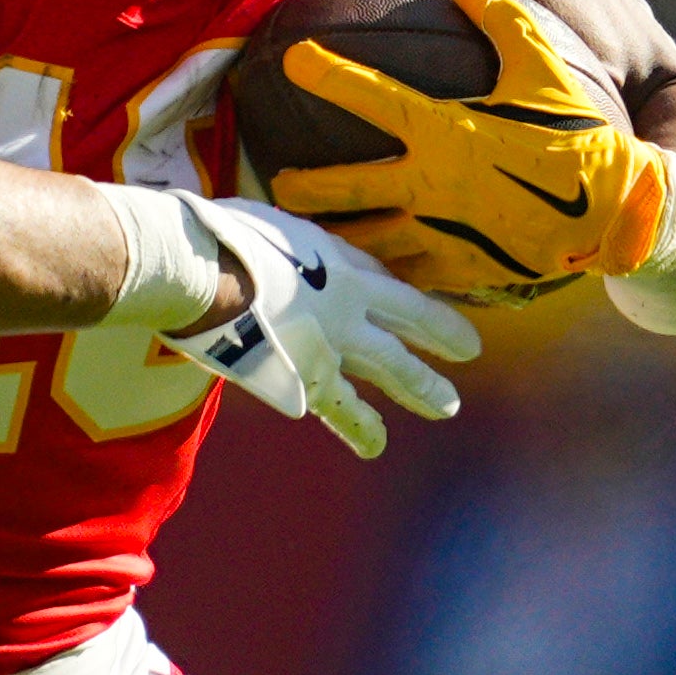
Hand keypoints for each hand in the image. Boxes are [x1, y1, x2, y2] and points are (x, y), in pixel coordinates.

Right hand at [165, 194, 479, 457]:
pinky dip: (359, 427)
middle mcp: (348, 306)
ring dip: (420, 387)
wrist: (205, 276)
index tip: (415, 307)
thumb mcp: (268, 228)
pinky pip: (342, 409)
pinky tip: (376, 446)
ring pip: (391, 369)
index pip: (382, 280)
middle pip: (407, 321)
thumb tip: (270, 245)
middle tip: (470, 350)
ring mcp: (333, 345)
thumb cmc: (224, 239)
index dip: (395, 293)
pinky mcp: (308, 379)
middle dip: (440, 335)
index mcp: (338, 264)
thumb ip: (283, 244)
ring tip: (446, 407)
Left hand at [267, 0, 675, 297]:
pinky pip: (409, 272)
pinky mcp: (461, 268)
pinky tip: (369, 272)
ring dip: (333, 238)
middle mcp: (430, 184)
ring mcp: (441, 232)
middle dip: (301, 186)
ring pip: (367, 242)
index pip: (371, 96)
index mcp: (444, 131)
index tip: (292, 57)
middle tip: (274, 184)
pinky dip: (383, 272)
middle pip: (344, 188)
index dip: (328, 74)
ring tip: (307, 238)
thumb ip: (503, 22)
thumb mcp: (545, 70)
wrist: (619, 214)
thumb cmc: (581, 136)